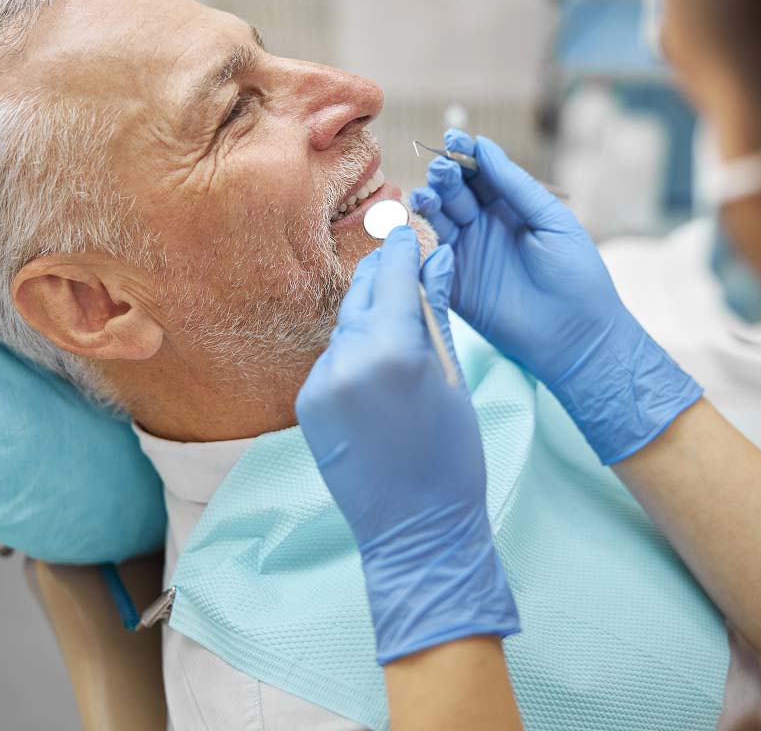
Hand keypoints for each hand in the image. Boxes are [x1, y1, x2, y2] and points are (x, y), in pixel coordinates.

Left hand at [295, 227, 518, 664]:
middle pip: (363, 298)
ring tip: (398, 319)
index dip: (402, 251)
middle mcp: (346, 361)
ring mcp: (320, 385)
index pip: (393, 278)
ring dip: (369, 317)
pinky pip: (331, 362)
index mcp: (392, 351)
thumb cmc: (452, 456)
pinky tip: (378, 363)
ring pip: (345, 330)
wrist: (416, 528)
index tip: (408, 232)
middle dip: (383, 278)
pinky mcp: (307, 406)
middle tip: (401, 260)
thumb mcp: (454, 377)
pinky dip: (353, 352)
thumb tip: (439, 260)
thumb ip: (437, 313)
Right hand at [412, 129, 701, 463]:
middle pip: (454, 192)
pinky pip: (430, 257)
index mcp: (511, 206)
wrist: (576, 336)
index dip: (465, 155)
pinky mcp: (453, 284)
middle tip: (439, 170)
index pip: (480, 172)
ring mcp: (467, 253)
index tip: (454, 140)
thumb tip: (485, 147)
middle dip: (444, 177)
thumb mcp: (552, 221)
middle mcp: (484, 225)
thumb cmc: (576, 275)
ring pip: (438, 220)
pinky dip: (420, 240)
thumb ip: (517, 186)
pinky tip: (418, 227)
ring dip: (428, 204)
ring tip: (425, 196)